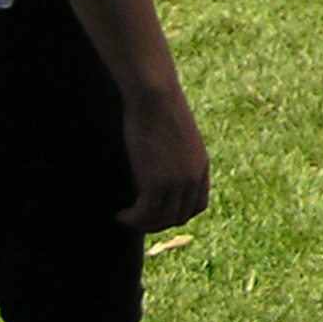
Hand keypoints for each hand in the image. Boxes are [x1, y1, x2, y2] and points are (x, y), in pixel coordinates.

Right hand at [117, 87, 209, 231]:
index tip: (157, 213)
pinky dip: (132, 220)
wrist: (156, 97)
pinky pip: (145, 214)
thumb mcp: (175, 138)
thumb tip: (159, 167)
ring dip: (143, 224)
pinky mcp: (157, 182)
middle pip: (179, 217)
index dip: (177, 214)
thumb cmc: (160, 109)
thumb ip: (174, 157)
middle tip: (136, 218)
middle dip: (157, 223)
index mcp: (201, 166)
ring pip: (162, 220)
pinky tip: (121, 214)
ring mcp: (178, 182)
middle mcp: (193, 178)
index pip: (197, 205)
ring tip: (126, 218)